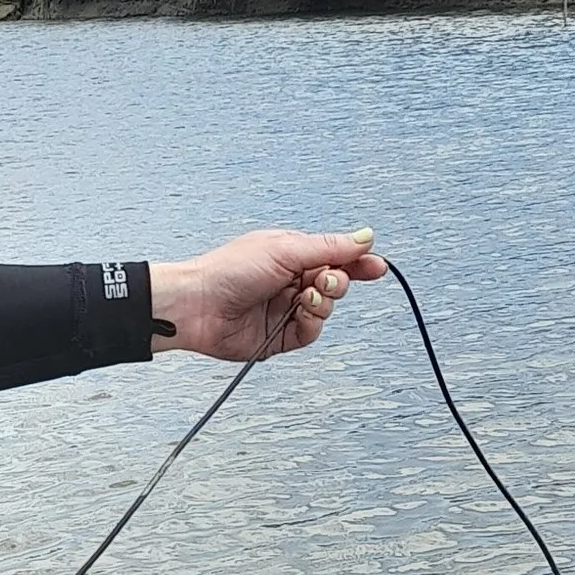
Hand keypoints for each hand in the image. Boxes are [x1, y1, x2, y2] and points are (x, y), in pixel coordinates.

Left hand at [147, 228, 386, 361]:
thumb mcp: (284, 249)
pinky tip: (301, 312)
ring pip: (326, 309)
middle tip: (325, 279)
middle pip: (336, 283)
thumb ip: (329, 247)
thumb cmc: (228, 270)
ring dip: (323, 302)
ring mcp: (286, 309)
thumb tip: (364, 238)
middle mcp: (290, 281)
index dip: (357, 262)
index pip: (335, 257)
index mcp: (291, 255)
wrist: (198, 305)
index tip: (376, 266)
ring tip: (307, 296)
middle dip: (338, 280)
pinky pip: (311, 332)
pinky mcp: (280, 336)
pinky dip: (312, 323)